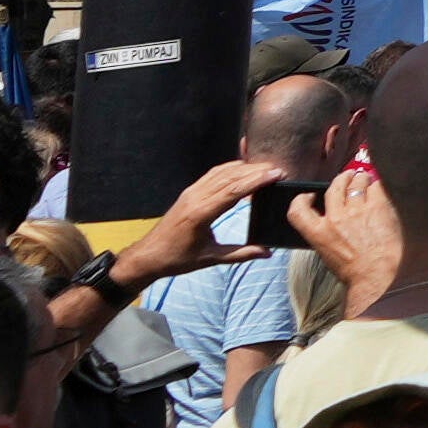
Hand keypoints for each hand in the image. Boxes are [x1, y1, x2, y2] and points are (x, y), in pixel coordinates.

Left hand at [109, 158, 284, 285]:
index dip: (257, 180)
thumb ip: (240, 254)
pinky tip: (243, 170)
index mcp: (201, 213)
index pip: (234, 190)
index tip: (277, 174)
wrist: (148, 255)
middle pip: (231, 176)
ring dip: (245, 168)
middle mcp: (196, 197)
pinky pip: (213, 174)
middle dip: (256, 171)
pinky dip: (231, 169)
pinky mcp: (189, 192)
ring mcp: (191, 192)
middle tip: (278, 170)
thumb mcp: (210, 259)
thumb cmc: (177, 259)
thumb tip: (266, 252)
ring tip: (265, 169)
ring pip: (222, 172)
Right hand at [289, 155, 409, 312]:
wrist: (377, 275)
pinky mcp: (377, 206)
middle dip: (341, 179)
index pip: (297, 211)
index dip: (301, 199)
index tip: (310, 195)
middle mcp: (335, 219)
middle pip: (334, 187)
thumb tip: (331, 221)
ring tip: (365, 180)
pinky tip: (379, 189)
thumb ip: (327, 235)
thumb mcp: (329, 255)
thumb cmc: (355, 272)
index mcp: (319, 234)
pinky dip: (377, 186)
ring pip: (356, 183)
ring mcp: (356, 210)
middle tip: (348, 176)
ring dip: (360, 179)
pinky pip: (376, 187)